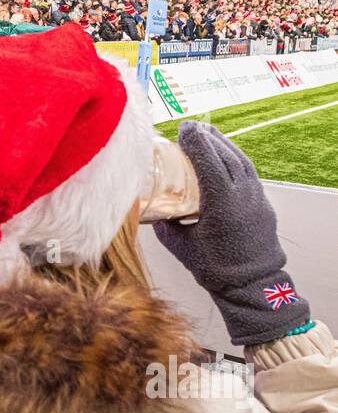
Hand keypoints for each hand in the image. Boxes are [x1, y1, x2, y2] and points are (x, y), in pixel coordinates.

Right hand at [153, 122, 308, 346]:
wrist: (254, 286)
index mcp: (222, 203)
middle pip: (226, 155)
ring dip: (224, 144)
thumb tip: (149, 212)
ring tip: (209, 133)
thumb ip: (165, 226)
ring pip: (241, 161)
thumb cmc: (216, 270)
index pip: (209, 161)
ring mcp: (257, 198)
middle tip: (192, 126)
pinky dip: (235, 159)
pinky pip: (249, 173)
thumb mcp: (182, 247)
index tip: (184, 129)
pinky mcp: (263, 203)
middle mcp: (243, 195)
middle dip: (209, 137)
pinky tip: (226, 156)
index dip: (196, 142)